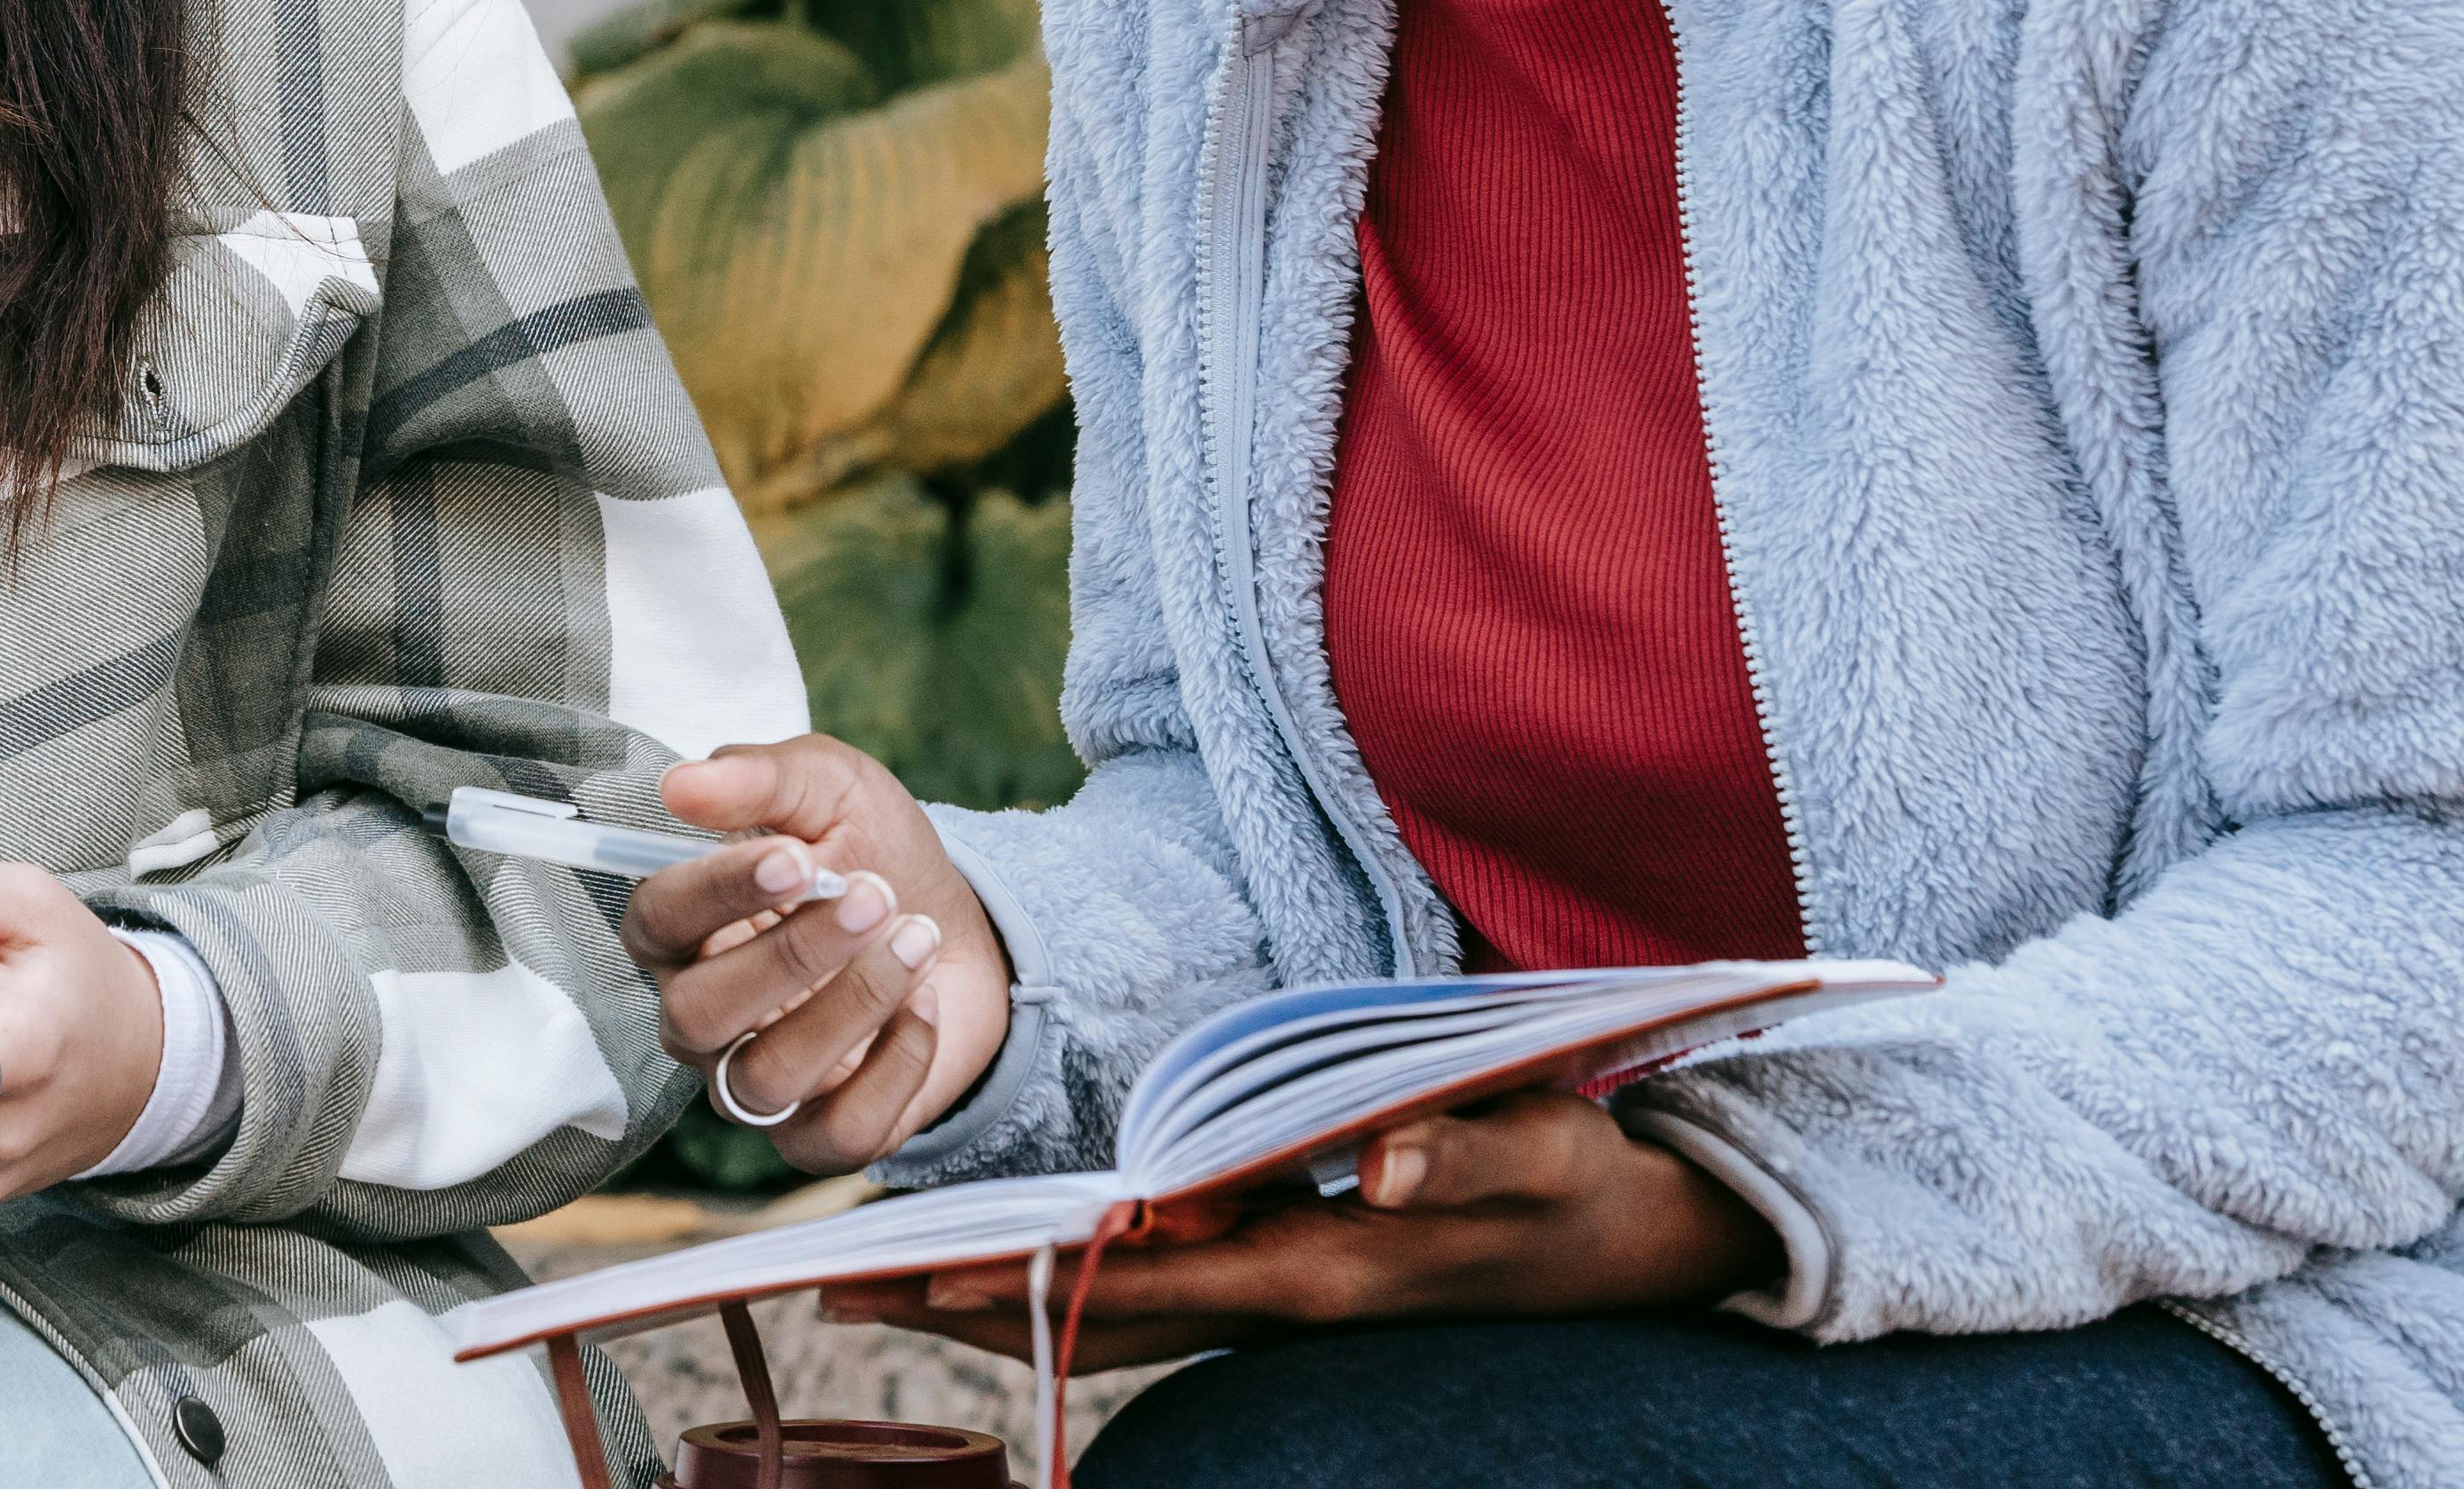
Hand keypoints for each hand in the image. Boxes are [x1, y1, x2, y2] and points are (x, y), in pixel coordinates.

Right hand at [627, 738, 1010, 1172]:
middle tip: (873, 897)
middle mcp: (702, 1015)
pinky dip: (894, 1068)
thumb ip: (757, 779)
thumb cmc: (873, 851)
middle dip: (788, 957)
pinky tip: (926, 1006)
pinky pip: (835, 1133)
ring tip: (916, 939)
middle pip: (697, 1013)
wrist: (963, 929)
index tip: (794, 857)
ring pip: (766, 1079)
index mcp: (685, 930)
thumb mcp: (830, 788)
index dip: (716, 893)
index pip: (656, 921)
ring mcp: (756, 1082)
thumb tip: (679, 784)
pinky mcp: (819, 1135)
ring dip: (851, 1005)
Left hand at [822, 1090, 1783, 1363]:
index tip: (928, 1272)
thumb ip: (1467, 1152)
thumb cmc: (1577, 1183)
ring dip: (997, 1302)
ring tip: (876, 1290)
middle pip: (1097, 1312)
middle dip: (970, 1308)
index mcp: (1324, 1269)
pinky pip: (1144, 1296)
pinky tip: (996, 1270)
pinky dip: (1059, 1286)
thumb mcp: (1541, 1150)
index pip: (1147, 1280)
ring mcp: (1274, 1299)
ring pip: (1108, 1313)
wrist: (1624, 1244)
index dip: (1038, 1280)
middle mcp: (1281, 1299)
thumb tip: (1391, 1170)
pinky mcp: (1278, 1282)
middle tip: (840, 1293)